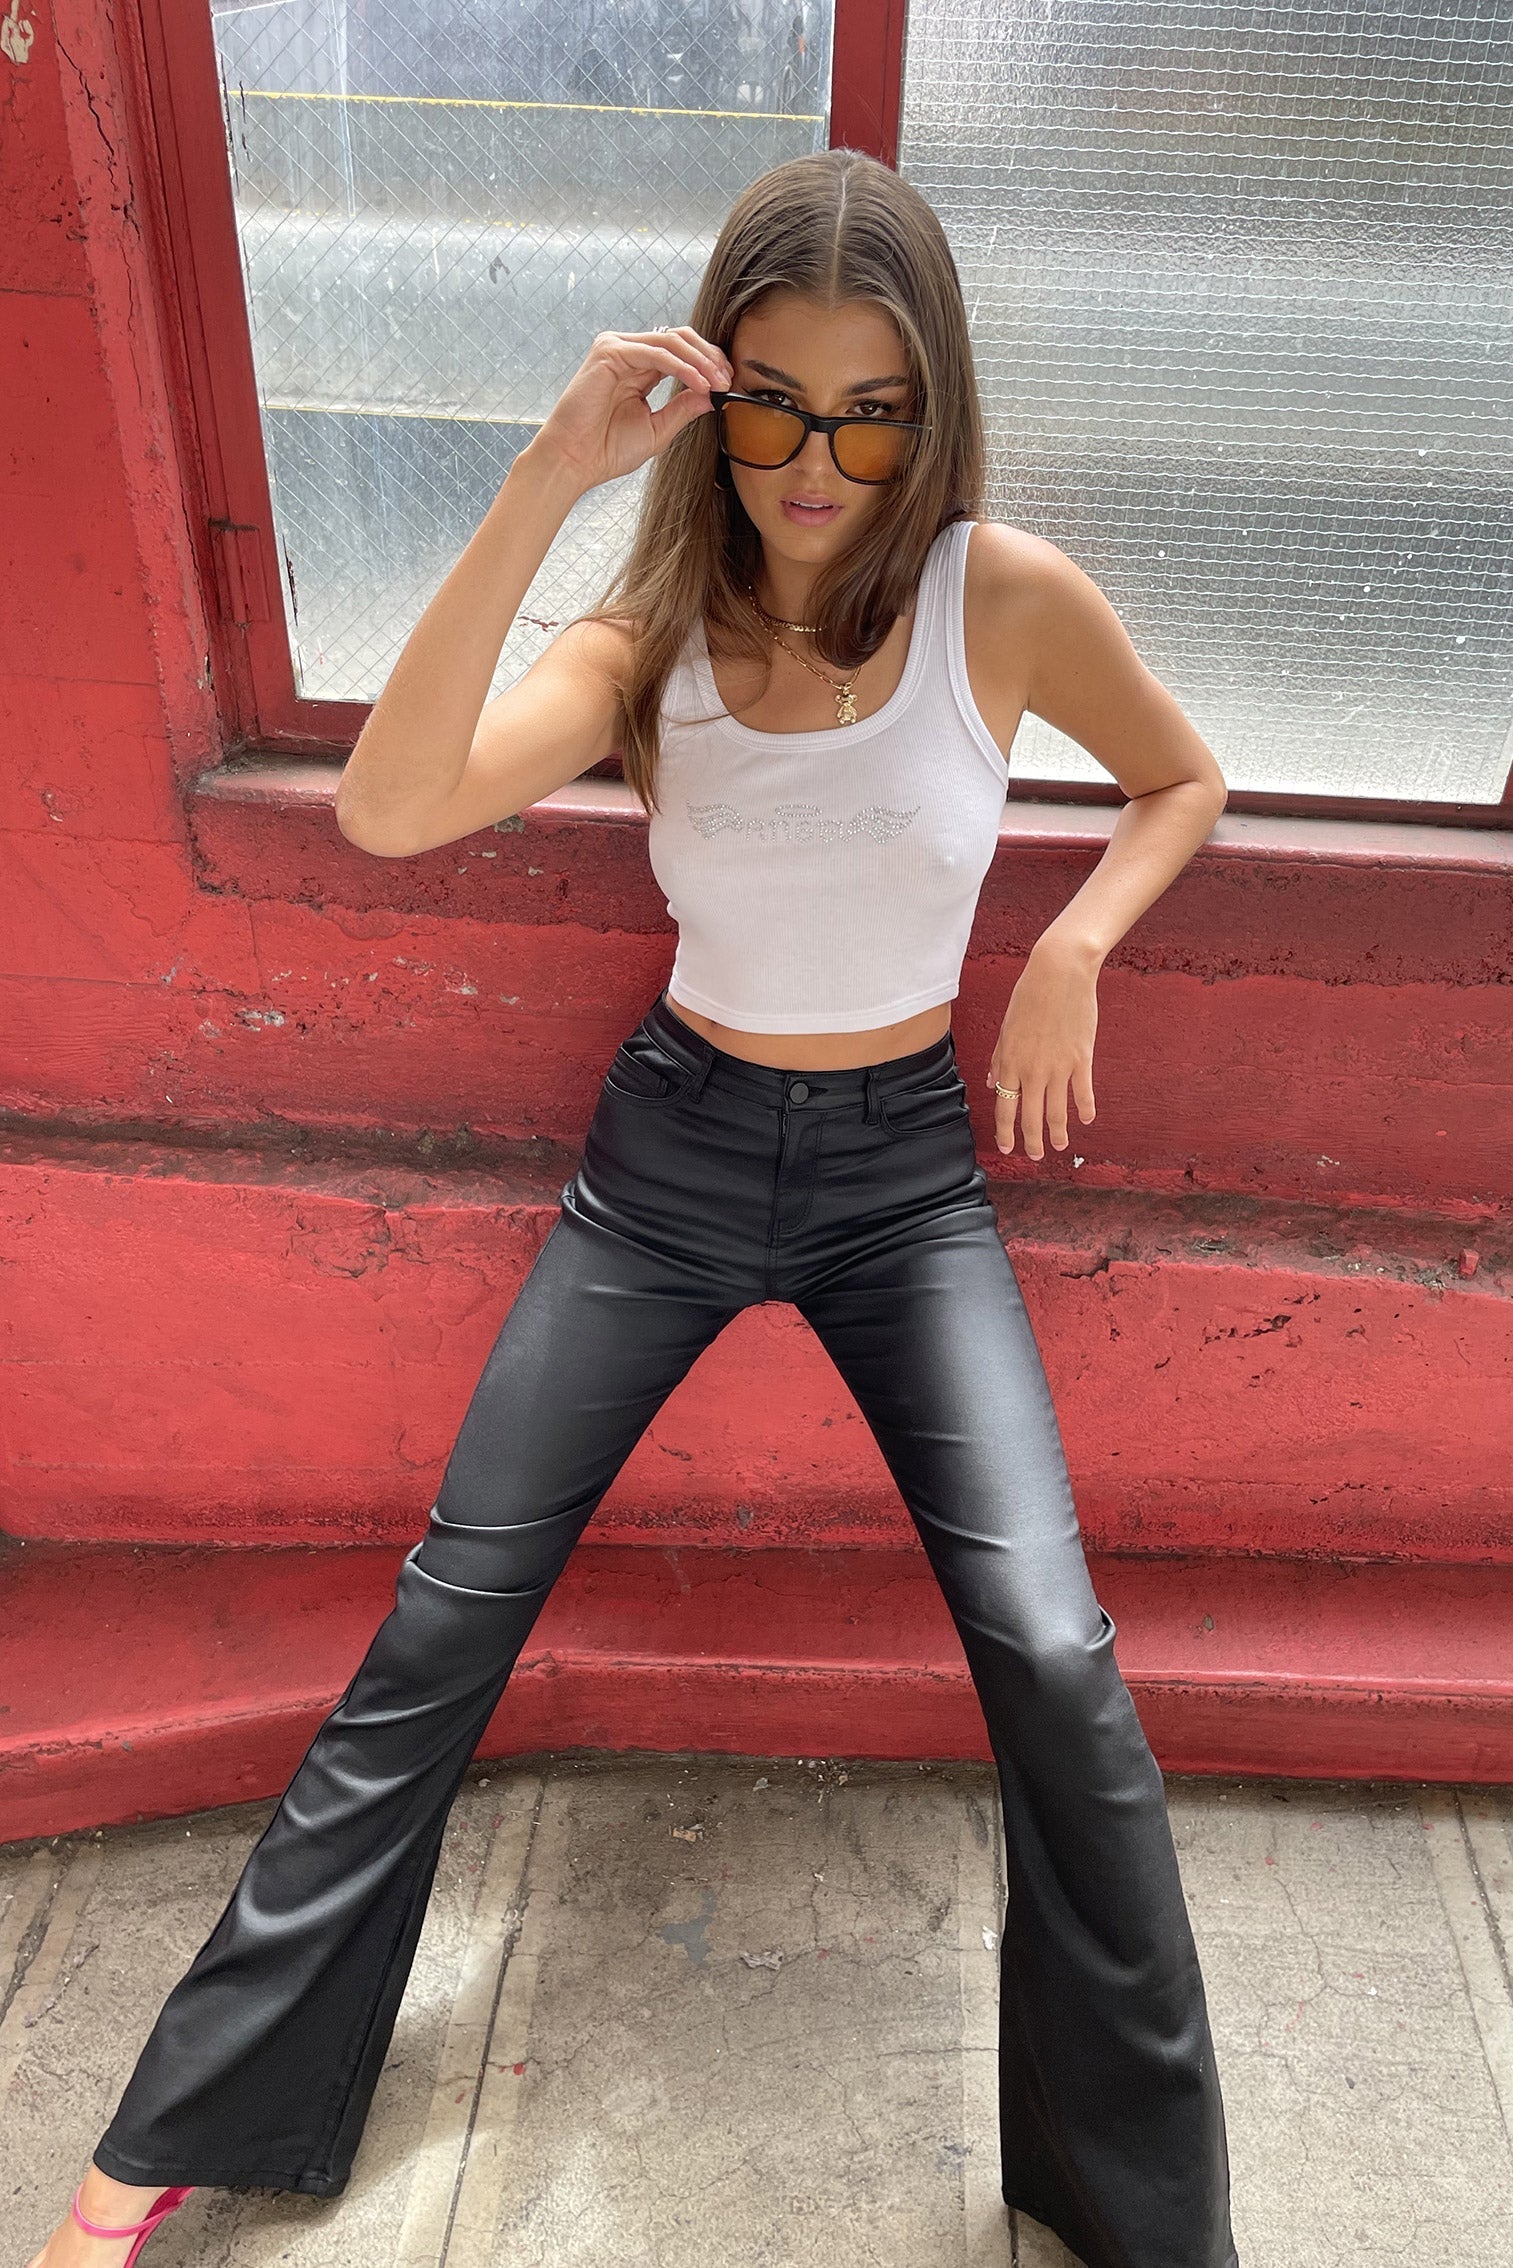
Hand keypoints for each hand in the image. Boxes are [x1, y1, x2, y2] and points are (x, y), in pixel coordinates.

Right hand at [523, 325, 733, 495]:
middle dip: (709, 356)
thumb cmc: (607, 449)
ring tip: (717, 383)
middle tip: (728, 379)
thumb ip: (684, 409)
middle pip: (679, 337)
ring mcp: (617, 348)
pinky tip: (698, 383)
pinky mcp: (609, 352)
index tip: (728, 383)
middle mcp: (627, 352)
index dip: (708, 362)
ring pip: (671, 341)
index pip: (680, 351)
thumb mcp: (658, 429)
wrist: (574, 462)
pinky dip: (682, 367)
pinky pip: (656, 353)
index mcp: (638, 367)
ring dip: (700, 361)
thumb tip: (713, 395)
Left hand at [985, 939, 1098, 1159]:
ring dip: (1058, 1133)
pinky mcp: (1081, 1059)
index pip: (1005, 1107)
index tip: (1007, 1148)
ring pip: (1056, 1111)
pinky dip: (1085, 1108)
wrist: (1059, 974)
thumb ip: (999, 1058)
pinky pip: (1082, 1092)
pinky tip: (1086, 1119)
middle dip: (1032, 1141)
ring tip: (1061, 1145)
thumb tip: (991, 1083)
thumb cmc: (1029, 996)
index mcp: (1010, 1062)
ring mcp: (1058, 1067)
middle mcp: (1032, 1070)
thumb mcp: (1007, 1027)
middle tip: (1035, 1156)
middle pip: (1030, 1116)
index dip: (1005, 1131)